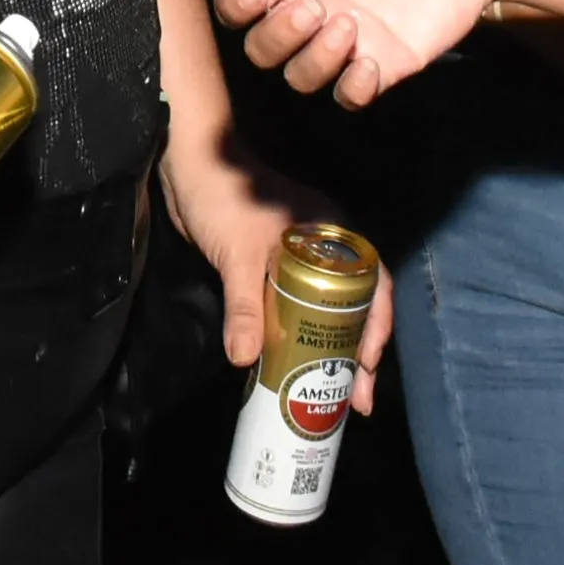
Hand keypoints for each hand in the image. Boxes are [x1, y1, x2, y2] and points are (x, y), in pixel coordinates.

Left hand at [163, 148, 393, 416]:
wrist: (187, 165)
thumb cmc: (224, 196)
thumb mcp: (238, 255)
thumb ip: (245, 306)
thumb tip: (246, 359)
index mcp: (334, 235)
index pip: (373, 285)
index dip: (376, 329)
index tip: (366, 368)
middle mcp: (327, 248)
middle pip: (356, 307)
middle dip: (359, 354)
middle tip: (357, 400)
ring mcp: (301, 259)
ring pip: (328, 312)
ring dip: (332, 352)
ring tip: (333, 396)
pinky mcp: (273, 269)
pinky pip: (298, 309)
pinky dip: (302, 339)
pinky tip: (296, 369)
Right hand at [216, 0, 510, 106]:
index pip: (239, 0)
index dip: (236, 5)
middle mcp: (313, 6)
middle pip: (261, 48)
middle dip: (276, 36)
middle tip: (315, 6)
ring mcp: (348, 38)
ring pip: (300, 77)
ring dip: (313, 60)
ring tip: (349, 25)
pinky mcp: (386, 60)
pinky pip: (351, 95)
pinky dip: (352, 89)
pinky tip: (370, 62)